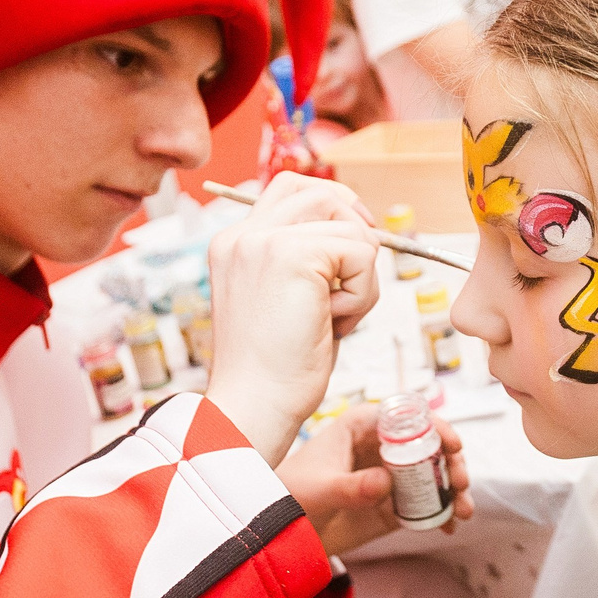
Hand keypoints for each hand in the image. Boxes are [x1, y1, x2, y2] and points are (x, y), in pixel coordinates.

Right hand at [204, 173, 383, 461]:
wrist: (253, 407)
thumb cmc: (274, 370)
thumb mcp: (284, 301)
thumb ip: (306, 263)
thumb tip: (360, 235)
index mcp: (234, 243)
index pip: (292, 190)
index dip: (334, 210)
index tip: (350, 252)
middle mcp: (242, 234)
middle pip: (323, 193)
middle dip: (356, 231)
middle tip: (355, 280)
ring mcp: (264, 241)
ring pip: (350, 226)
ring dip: (360, 275)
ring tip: (334, 315)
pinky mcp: (291, 255)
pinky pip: (361, 253)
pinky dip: (362, 293)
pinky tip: (333, 323)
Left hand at [278, 404, 475, 555]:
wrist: (278, 532)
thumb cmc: (289, 497)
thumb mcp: (318, 490)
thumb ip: (350, 487)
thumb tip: (385, 482)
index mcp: (360, 427)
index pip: (405, 417)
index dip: (434, 426)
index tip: (453, 445)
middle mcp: (380, 447)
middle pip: (428, 446)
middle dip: (450, 463)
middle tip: (461, 483)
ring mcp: (388, 476)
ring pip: (431, 475)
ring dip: (452, 490)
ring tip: (462, 511)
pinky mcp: (391, 504)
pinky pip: (424, 504)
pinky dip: (441, 513)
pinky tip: (449, 526)